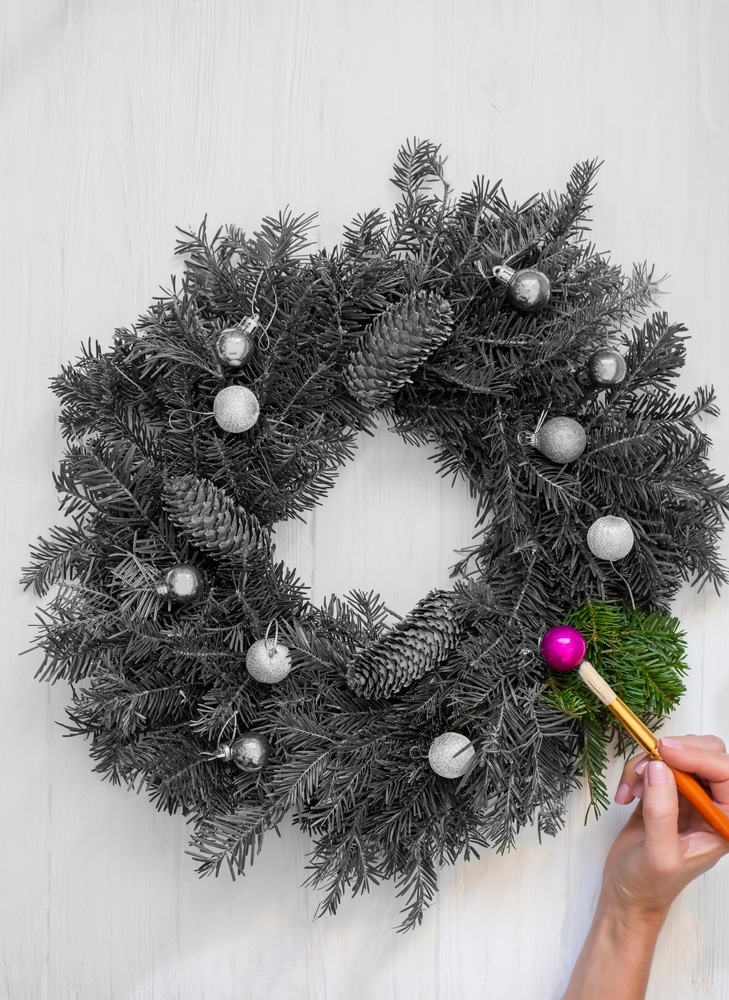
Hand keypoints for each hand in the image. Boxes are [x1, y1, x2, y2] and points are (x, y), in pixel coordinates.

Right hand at [604, 734, 728, 921]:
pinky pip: (655, 765)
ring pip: (677, 755)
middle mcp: (710, 807)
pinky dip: (637, 771)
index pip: (725, 774)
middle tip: (646, 763)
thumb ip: (662, 812)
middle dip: (674, 753)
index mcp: (723, 822)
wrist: (626, 895)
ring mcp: (687, 798)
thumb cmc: (649, 886)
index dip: (698, 757)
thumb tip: (659, 768)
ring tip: (632, 787)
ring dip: (649, 763)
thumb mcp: (660, 855)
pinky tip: (627, 793)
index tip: (665, 753)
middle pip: (706, 755)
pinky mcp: (663, 793)